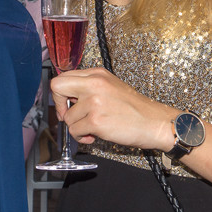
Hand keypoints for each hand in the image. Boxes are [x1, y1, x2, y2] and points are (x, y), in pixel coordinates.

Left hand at [49, 67, 176, 150]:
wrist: (155, 122)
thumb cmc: (135, 109)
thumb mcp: (111, 87)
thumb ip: (90, 87)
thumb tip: (68, 98)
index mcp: (97, 74)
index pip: (64, 77)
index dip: (61, 94)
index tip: (68, 104)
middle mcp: (94, 84)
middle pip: (57, 87)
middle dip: (58, 105)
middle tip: (69, 116)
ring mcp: (94, 102)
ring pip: (67, 117)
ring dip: (78, 127)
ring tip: (94, 128)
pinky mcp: (96, 120)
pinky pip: (75, 131)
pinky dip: (82, 137)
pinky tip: (95, 135)